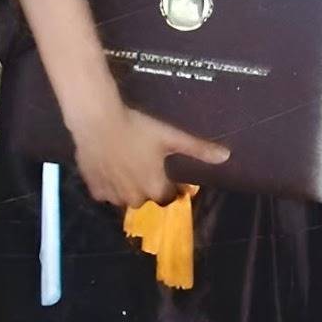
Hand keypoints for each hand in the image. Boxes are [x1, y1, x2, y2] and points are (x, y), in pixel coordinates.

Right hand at [70, 103, 229, 208]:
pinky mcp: (95, 190)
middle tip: (145, 160)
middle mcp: (135, 199)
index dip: (172, 184)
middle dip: (149, 183)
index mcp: (156, 189)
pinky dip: (110, 183)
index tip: (168, 170)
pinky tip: (111, 165)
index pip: (170, 197)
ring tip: (128, 160)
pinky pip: (107, 192)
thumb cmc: (138, 128)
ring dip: (129, 185)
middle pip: (147, 196)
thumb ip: (198, 149)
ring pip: (126, 196)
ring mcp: (113, 197)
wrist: (98, 122)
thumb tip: (226, 156)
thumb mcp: (172, 137)